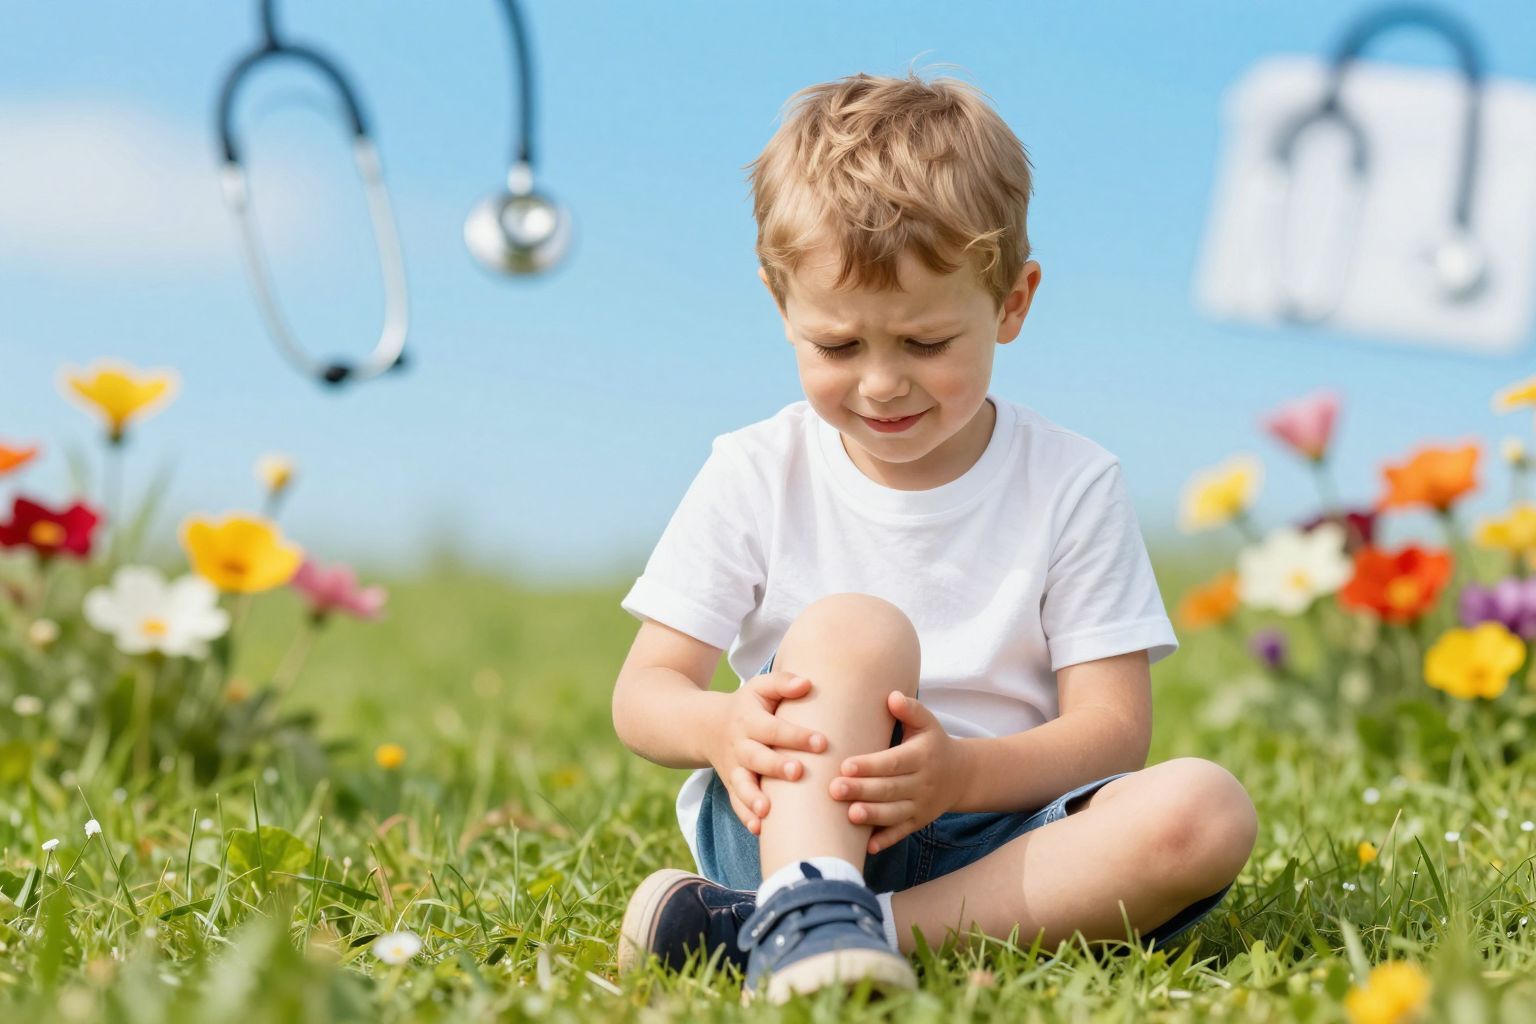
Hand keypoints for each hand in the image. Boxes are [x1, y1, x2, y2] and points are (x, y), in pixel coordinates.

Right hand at [707, 671, 827, 835]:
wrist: (707, 727)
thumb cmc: (748, 706)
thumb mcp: (760, 687)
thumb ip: (782, 683)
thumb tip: (807, 683)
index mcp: (750, 720)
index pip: (775, 728)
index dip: (797, 735)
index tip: (822, 742)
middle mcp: (740, 746)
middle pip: (757, 758)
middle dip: (776, 766)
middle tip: (798, 772)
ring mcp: (735, 769)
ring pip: (742, 785)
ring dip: (753, 798)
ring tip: (768, 810)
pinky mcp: (732, 786)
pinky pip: (736, 803)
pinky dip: (745, 816)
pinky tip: (759, 830)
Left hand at [830, 691, 962, 854]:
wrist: (961, 775)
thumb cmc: (932, 744)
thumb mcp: (927, 723)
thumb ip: (910, 709)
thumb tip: (892, 697)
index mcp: (921, 757)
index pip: (893, 762)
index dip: (870, 765)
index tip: (845, 765)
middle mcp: (922, 783)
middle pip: (890, 789)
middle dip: (862, 791)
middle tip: (834, 790)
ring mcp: (920, 806)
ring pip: (894, 814)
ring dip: (872, 816)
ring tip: (849, 816)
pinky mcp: (917, 823)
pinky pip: (901, 833)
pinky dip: (885, 841)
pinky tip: (866, 848)